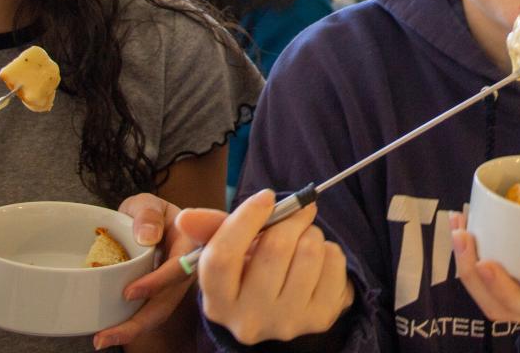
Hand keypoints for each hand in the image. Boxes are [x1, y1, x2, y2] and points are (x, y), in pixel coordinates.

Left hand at [92, 193, 198, 349]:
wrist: (145, 223)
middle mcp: (186, 270)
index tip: (129, 293)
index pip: (180, 266)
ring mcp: (172, 287)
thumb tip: (148, 236)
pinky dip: (130, 326)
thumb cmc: (147, 212)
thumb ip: (147, 213)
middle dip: (140, 321)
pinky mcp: (159, 297)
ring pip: (159, 312)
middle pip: (169, 300)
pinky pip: (149, 314)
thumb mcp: (146, 203)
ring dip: (132, 330)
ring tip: (101, 340)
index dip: (158, 282)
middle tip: (106, 335)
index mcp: (190, 243)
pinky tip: (107, 334)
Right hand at [187, 189, 354, 344]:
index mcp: (218, 302)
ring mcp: (286, 323)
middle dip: (291, 218)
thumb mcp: (230, 251)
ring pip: (309, 251)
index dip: (245, 219)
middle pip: (274, 249)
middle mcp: (249, 320)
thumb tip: (185, 217)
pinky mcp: (321, 319)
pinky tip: (319, 260)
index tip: (266, 197)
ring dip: (312, 233)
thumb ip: (212, 230)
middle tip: (299, 210)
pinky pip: (334, 262)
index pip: (222, 257)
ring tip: (305, 238)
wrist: (292, 303)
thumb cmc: (255, 269)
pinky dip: (330, 250)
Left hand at [449, 211, 519, 328]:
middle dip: (473, 272)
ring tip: (458, 223)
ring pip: (489, 291)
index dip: (506, 291)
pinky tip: (469, 222)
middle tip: (462, 232)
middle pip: (499, 304)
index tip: (489, 262)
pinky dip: (476, 251)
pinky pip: (494, 271)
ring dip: (467, 261)